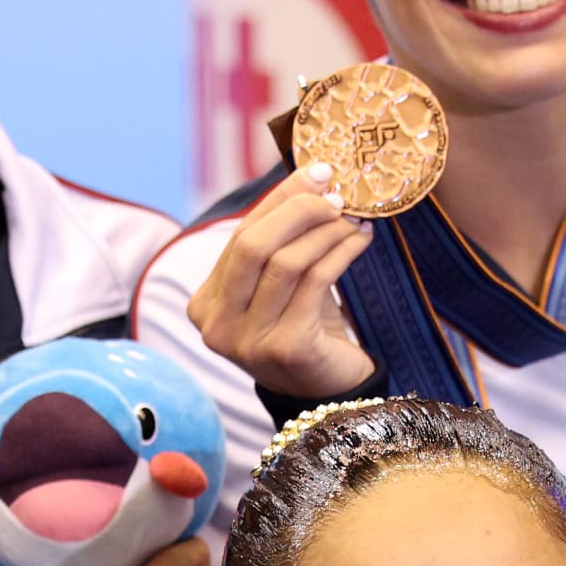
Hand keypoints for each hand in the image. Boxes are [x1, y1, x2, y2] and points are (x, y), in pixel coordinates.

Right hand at [189, 165, 375, 399]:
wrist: (328, 393)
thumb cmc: (304, 328)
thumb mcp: (281, 283)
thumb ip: (280, 240)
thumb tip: (311, 176)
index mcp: (204, 305)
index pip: (239, 236)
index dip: (279, 199)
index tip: (316, 172)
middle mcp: (217, 326)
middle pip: (253, 245)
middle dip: (298, 210)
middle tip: (337, 194)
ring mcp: (248, 343)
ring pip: (285, 262)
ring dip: (326, 230)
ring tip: (353, 217)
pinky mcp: (287, 350)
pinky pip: (315, 282)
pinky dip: (341, 252)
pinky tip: (360, 239)